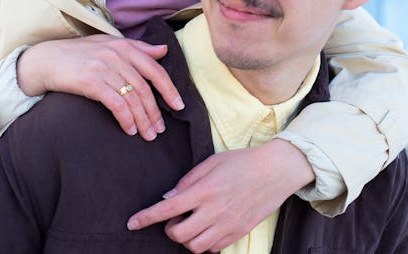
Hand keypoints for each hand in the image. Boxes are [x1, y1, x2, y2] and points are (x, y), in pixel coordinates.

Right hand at [16, 34, 183, 140]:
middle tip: (160, 131)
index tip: (179, 106)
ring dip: (143, 120)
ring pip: (133, 98)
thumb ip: (137, 48)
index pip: (155, 69)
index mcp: (124, 46)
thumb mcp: (108, 45)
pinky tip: (130, 130)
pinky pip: (116, 104)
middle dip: (155, 112)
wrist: (45, 60)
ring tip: (148, 136)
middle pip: (145, 88)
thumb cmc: (78, 54)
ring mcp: (104, 68)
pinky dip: (126, 119)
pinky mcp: (91, 82)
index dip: (169, 89)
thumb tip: (164, 50)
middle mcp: (116, 55)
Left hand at [127, 138, 314, 251]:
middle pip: (179, 235)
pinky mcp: (237, 234)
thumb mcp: (212, 162)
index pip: (168, 209)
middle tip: (173, 219)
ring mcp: (227, 225)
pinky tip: (206, 229)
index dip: (146, 218)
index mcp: (205, 190)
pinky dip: (204, 243)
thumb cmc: (242, 162)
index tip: (132, 223)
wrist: (275, 172)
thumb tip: (168, 198)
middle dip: (170, 230)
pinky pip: (213, 249)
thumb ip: (188, 180)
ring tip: (189, 224)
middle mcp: (214, 211)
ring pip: (195, 247)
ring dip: (186, 239)